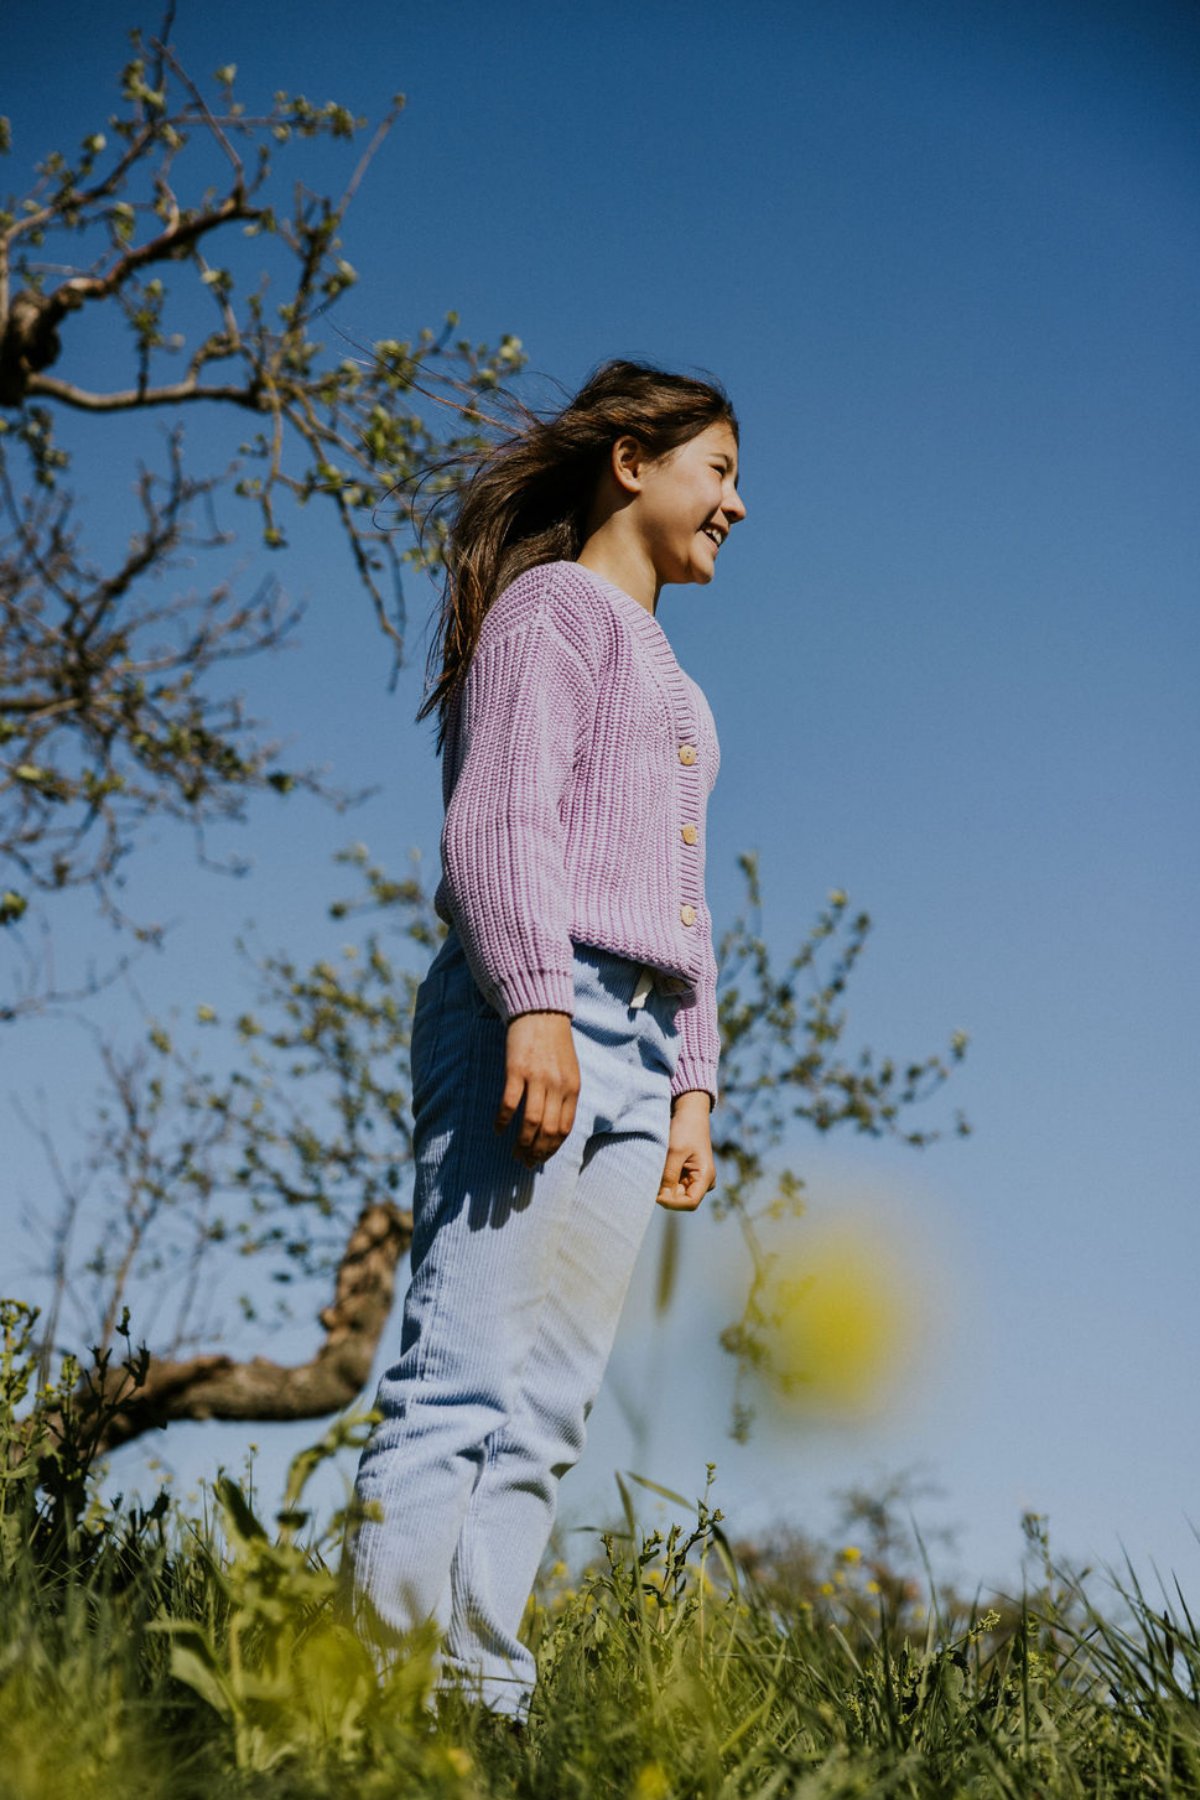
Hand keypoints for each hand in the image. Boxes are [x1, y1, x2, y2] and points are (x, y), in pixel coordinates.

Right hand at [494, 1011, 580, 1169]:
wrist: (541, 1011)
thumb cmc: (554, 1043)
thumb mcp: (569, 1070)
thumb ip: (564, 1096)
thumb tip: (554, 1127)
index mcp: (572, 1088)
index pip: (564, 1129)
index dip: (552, 1148)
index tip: (542, 1159)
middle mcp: (557, 1086)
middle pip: (547, 1130)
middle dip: (536, 1152)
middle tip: (525, 1163)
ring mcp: (537, 1078)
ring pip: (530, 1122)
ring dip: (521, 1143)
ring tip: (514, 1153)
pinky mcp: (516, 1070)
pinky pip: (509, 1103)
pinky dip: (502, 1121)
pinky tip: (497, 1130)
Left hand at [656, 1090, 716, 1210]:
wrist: (689, 1113)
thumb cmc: (685, 1128)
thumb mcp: (675, 1151)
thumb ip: (669, 1175)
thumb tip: (660, 1198)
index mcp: (706, 1177)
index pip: (690, 1203)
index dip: (671, 1203)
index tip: (655, 1194)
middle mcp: (703, 1182)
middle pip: (681, 1199)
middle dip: (665, 1193)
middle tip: (650, 1178)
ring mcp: (695, 1179)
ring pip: (675, 1193)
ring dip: (663, 1185)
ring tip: (656, 1168)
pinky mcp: (687, 1174)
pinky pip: (672, 1184)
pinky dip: (663, 1179)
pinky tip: (659, 1167)